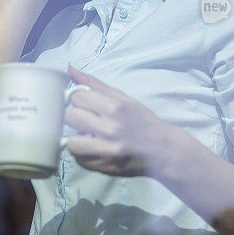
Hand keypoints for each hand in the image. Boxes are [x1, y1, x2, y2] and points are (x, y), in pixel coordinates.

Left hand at [63, 63, 184, 178]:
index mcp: (115, 107)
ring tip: (91, 137)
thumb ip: (94, 84)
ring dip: (78, 139)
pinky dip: (84, 154)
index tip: (88, 106)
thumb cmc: (142, 122)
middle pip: (70, 117)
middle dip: (78, 118)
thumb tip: (70, 67)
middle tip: (91, 122)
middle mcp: (110, 128)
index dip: (80, 100)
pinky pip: (78, 159)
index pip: (76, 97)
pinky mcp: (104, 167)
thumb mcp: (122, 98)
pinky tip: (96, 149)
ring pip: (71, 141)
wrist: (163, 150)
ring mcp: (107, 150)